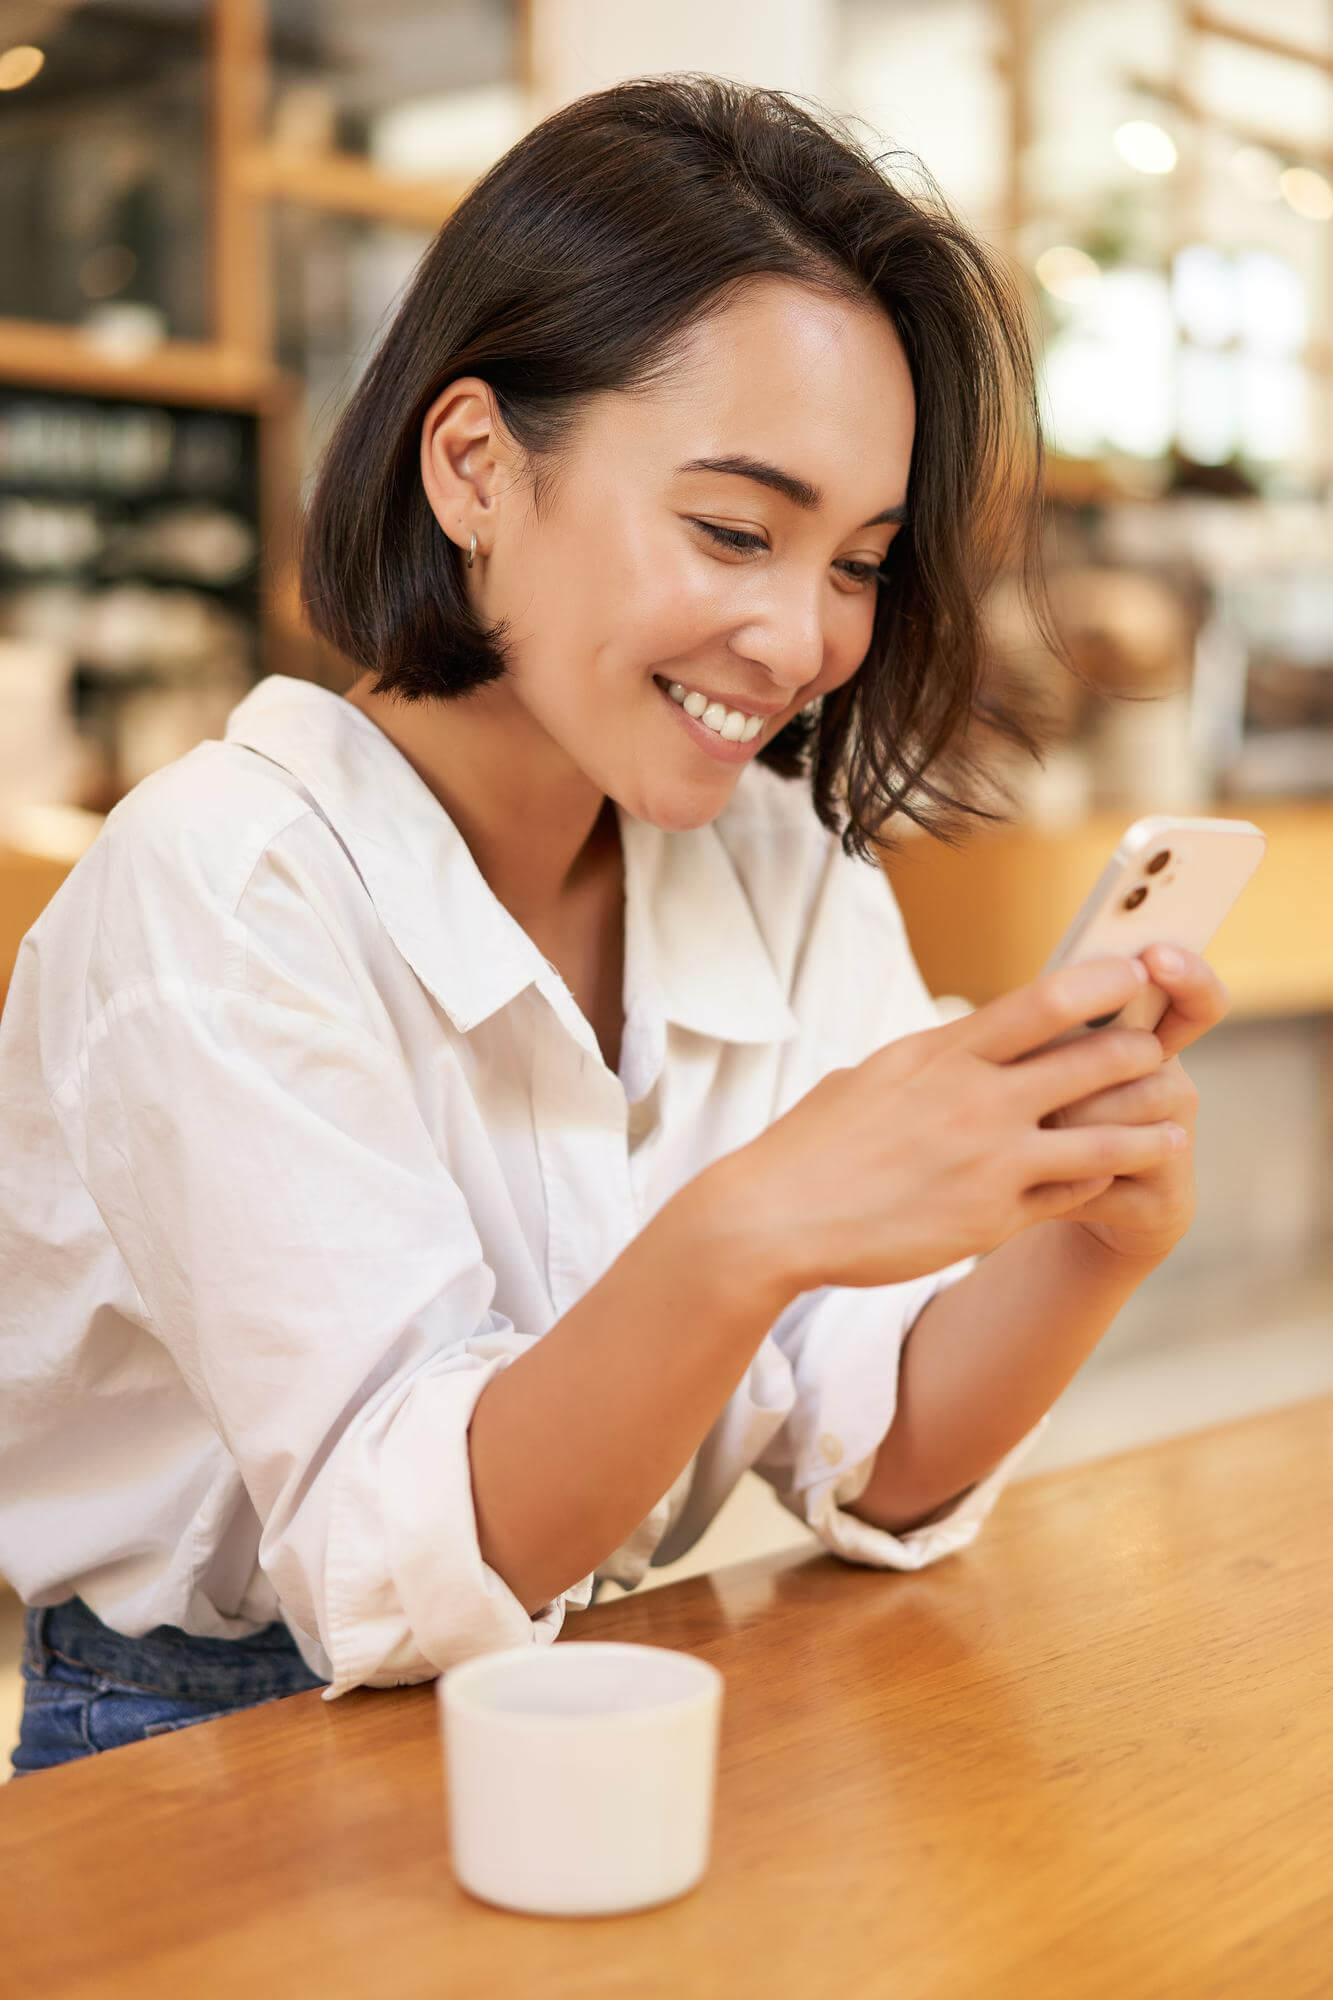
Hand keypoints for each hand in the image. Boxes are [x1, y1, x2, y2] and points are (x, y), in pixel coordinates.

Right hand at [711, 955, 1192, 1294]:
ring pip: (1104, 1138)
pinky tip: (1109, 1178)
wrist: (774, 1219)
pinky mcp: (993, 1219)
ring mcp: (991, 1162)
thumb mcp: (876, 1076)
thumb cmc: (817, 1145)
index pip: (1046, 1000)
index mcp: (943, 1052)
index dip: (1101, 980)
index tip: (1131, 970)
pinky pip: (1072, 1195)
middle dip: (1139, 1053)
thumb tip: (970, 1040)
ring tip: (1170, 1130)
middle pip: (1094, 1062)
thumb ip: (937, 1059)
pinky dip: (1097, 1182)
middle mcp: (976, 1100)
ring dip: (1146, 1131)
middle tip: (1158, 1050)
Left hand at [1032, 942, 1229, 1264]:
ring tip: (1028, 1140)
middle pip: (1134, 1060)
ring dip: (1059, 1133)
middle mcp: (1172, 1087)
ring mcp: (1176, 1145)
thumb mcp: (1040, 1066)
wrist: (1051, 1207)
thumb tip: (1040, 990)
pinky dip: (1057, 1186)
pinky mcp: (1166, 1203)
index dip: (1186, 975)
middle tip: (1032, 1096)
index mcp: (1144, 1042)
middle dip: (1069, 1078)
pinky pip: (1105, 1181)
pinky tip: (1036, 1186)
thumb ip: (1052, 1027)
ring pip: (1115, 1122)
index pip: (1194, 998)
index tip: (1154, 956)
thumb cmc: (1040, 1118)